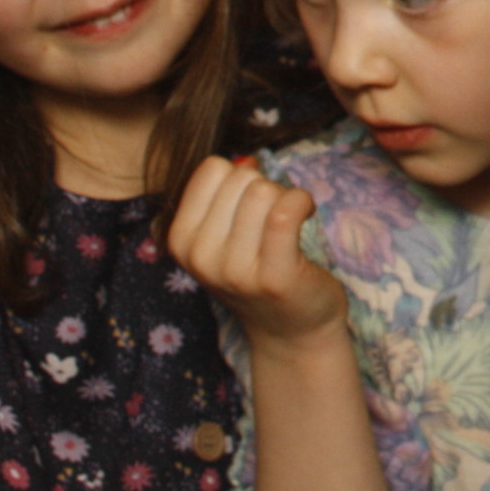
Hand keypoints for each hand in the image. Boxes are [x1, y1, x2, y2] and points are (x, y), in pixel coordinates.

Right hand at [169, 155, 345, 347]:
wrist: (291, 330)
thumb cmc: (260, 272)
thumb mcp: (222, 237)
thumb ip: (221, 196)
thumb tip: (245, 160)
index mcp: (181, 240)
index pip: (211, 170)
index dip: (239, 177)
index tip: (250, 204)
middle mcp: (201, 258)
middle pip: (241, 178)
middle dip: (264, 188)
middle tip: (273, 221)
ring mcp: (236, 271)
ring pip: (264, 191)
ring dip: (286, 198)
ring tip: (288, 226)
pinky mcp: (275, 276)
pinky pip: (286, 211)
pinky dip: (303, 202)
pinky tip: (308, 214)